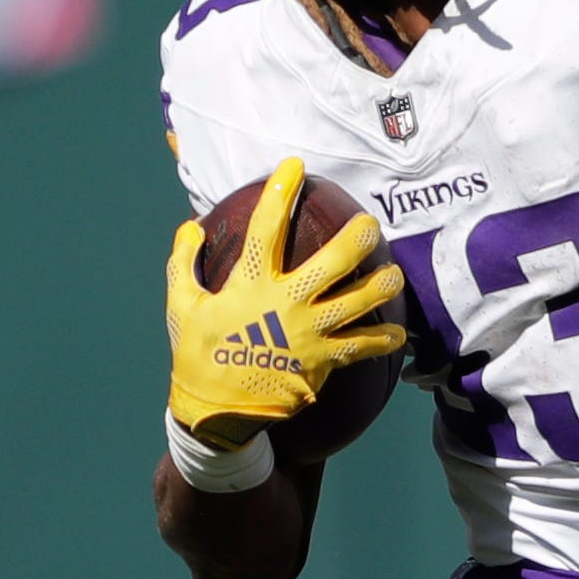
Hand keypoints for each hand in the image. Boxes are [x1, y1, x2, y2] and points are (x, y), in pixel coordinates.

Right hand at [164, 157, 408, 448]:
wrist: (217, 411)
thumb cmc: (198, 355)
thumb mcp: (181, 305)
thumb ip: (183, 263)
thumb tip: (189, 226)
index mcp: (250, 283)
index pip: (266, 226)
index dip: (280, 191)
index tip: (295, 166)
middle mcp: (286, 303)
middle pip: (334, 261)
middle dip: (358, 237)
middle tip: (371, 224)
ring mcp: (309, 332)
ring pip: (358, 301)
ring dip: (381, 285)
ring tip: (394, 274)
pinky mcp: (322, 361)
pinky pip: (361, 346)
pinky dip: (381, 340)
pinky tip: (397, 334)